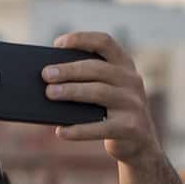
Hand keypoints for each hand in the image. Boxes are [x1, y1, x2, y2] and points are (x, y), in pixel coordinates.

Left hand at [43, 32, 160, 165]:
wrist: (139, 144)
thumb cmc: (111, 112)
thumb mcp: (105, 92)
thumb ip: (86, 81)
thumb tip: (48, 80)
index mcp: (124, 65)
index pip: (104, 42)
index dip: (81, 39)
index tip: (57, 44)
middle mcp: (132, 80)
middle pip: (97, 69)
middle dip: (69, 70)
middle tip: (45, 74)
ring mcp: (133, 104)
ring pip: (99, 93)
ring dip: (72, 92)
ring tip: (50, 93)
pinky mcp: (130, 127)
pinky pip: (101, 127)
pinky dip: (79, 130)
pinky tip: (60, 131)